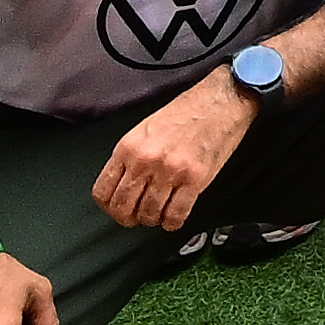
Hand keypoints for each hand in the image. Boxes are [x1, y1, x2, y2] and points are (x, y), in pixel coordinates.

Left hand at [95, 69, 251, 235]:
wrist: (221, 102)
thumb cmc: (186, 113)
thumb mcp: (145, 129)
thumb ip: (130, 157)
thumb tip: (122, 186)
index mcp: (129, 147)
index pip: (103, 191)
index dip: (109, 206)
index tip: (117, 208)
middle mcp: (146, 160)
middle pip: (123, 207)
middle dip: (128, 218)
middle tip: (136, 217)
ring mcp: (170, 171)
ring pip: (149, 214)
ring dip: (152, 219)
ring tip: (158, 213)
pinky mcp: (195, 179)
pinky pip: (176, 214)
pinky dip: (172, 222)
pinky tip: (174, 217)